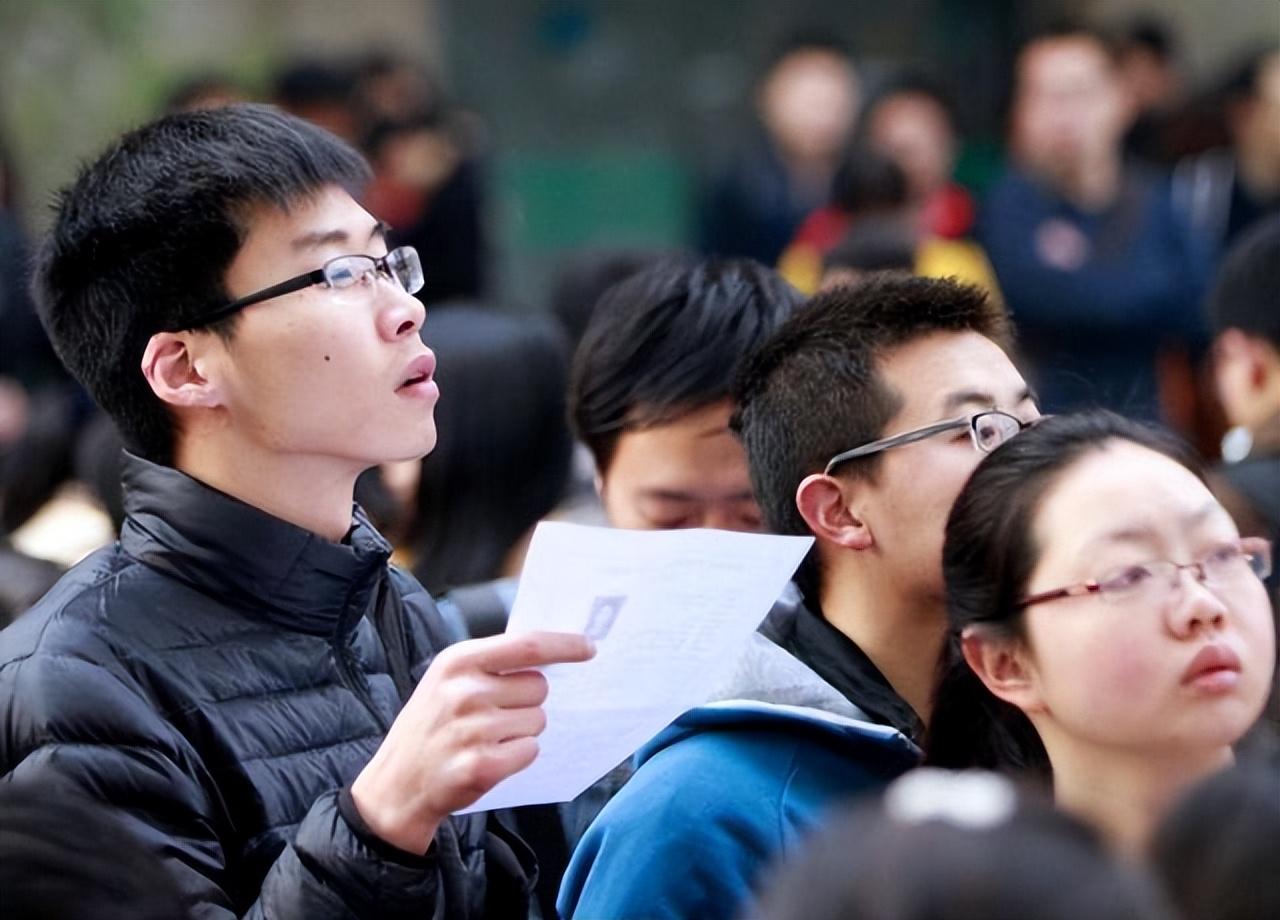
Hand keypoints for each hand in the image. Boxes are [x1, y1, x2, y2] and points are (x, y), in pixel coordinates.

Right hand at [350, 630, 594, 853]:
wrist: (395, 785)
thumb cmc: (431, 726)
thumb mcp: (447, 680)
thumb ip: (492, 663)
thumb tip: (551, 654)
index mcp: (457, 661)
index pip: (527, 645)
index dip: (564, 645)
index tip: (589, 647)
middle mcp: (464, 691)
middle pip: (538, 687)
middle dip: (527, 701)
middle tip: (494, 715)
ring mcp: (472, 730)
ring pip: (538, 721)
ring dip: (521, 732)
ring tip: (485, 739)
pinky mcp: (481, 766)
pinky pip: (530, 751)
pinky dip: (517, 757)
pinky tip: (487, 758)